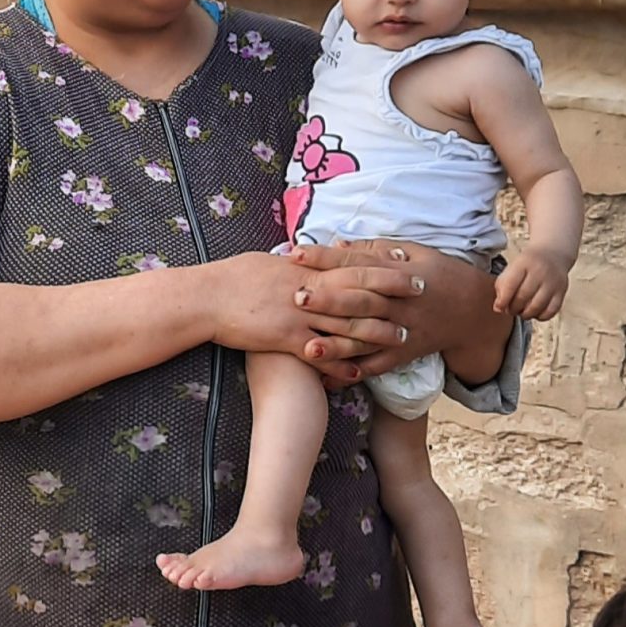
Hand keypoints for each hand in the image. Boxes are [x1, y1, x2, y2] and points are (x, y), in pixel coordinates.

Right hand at [205, 250, 419, 382]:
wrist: (205, 299)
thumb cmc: (230, 278)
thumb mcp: (266, 262)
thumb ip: (292, 263)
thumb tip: (305, 255)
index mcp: (303, 267)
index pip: (351, 262)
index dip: (381, 264)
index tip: (406, 263)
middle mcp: (306, 289)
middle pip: (358, 290)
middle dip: (392, 292)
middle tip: (420, 293)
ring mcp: (298, 315)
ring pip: (347, 323)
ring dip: (377, 331)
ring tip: (403, 338)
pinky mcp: (286, 339)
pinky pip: (321, 354)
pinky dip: (343, 363)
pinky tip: (361, 371)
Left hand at [288, 240, 494, 381]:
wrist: (473, 311)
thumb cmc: (438, 274)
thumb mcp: (414, 252)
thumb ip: (374, 249)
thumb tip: (336, 245)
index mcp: (401, 274)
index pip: (358, 264)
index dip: (327, 258)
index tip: (296, 254)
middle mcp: (401, 304)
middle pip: (362, 301)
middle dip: (329, 300)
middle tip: (297, 297)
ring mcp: (402, 332)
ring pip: (367, 339)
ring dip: (337, 345)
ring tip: (306, 348)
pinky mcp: (403, 355)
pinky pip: (376, 366)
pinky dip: (353, 374)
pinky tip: (327, 379)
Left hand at [494, 245, 570, 319]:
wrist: (552, 253)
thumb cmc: (527, 265)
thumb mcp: (512, 268)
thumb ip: (502, 285)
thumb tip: (499, 308)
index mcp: (524, 262)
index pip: (510, 284)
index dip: (503, 300)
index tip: (499, 307)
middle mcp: (540, 271)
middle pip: (523, 297)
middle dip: (513, 308)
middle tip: (510, 310)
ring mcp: (553, 282)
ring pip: (537, 306)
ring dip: (525, 314)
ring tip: (521, 312)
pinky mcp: (562, 291)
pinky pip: (550, 311)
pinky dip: (540, 316)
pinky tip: (535, 312)